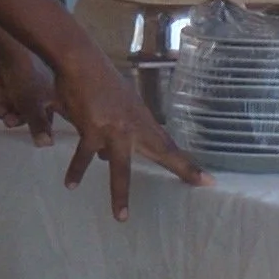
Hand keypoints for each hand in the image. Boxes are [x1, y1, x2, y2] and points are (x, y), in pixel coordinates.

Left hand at [0, 37, 55, 142]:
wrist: (7, 50)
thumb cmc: (27, 75)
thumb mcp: (33, 106)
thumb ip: (38, 126)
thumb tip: (46, 145)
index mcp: (55, 95)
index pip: (54, 117)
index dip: (47, 129)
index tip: (41, 141)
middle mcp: (44, 91)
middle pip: (34, 115)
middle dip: (22, 121)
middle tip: (12, 123)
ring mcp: (27, 86)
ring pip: (19, 109)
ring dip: (10, 116)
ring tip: (5, 116)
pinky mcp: (12, 83)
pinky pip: (9, 100)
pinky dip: (3, 106)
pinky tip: (0, 107)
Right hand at [50, 50, 205, 216]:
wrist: (81, 61)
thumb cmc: (98, 80)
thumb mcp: (118, 104)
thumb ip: (118, 130)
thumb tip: (108, 157)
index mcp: (142, 119)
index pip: (169, 145)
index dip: (187, 164)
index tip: (207, 181)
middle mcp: (134, 126)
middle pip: (163, 151)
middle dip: (183, 169)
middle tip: (204, 185)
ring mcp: (114, 129)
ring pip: (120, 168)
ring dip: (120, 193)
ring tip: (121, 217)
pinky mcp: (93, 129)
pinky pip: (85, 156)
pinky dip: (76, 170)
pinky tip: (70, 184)